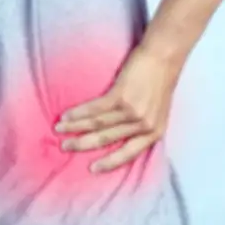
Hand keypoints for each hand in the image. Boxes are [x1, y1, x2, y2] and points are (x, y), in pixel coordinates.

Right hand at [54, 46, 183, 172]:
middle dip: (83, 144)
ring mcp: (133, 110)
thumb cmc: (160, 80)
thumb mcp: (157, 110)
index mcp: (154, 132)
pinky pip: (95, 108)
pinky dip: (78, 112)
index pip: (129, 153)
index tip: (92, 169)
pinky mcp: (122, 95)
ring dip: (75, 127)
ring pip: (98, 124)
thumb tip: (117, 134)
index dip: (109, 162)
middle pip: (107, 139)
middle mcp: (144, 124)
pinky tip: (66, 115)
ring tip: (59, 129)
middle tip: (65, 147)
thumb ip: (140, 124)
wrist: (165, 55)